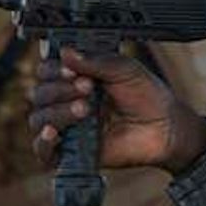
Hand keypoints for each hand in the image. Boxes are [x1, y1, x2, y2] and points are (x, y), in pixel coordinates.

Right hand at [29, 47, 205, 173]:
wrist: (166, 128)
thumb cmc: (148, 97)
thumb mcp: (124, 70)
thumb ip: (95, 61)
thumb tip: (65, 52)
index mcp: (76, 78)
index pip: (46, 71)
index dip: (53, 69)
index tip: (71, 69)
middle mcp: (67, 101)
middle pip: (39, 94)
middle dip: (59, 89)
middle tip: (87, 88)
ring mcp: (68, 127)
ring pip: (39, 119)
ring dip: (57, 111)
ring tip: (85, 109)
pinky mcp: (72, 152)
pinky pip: (43, 151)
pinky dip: (43, 142)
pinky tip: (54, 133)